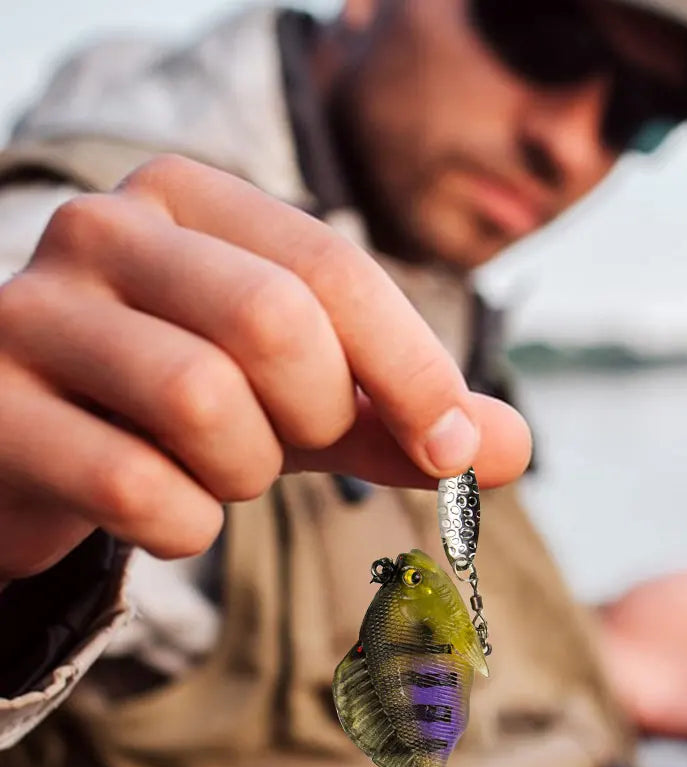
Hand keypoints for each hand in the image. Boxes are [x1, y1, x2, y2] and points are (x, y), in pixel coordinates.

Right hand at [0, 156, 530, 579]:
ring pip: (202, 402)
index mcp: (193, 200)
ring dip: (245, 470)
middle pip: (273, 321)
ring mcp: (34, 314)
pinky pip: (137, 488)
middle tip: (296, 441)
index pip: (333, 269)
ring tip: (219, 468)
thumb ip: (407, 415)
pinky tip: (167, 510)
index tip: (456, 447)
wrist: (49, 446)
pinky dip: (185, 525)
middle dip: (318, 413)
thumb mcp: (310, 398)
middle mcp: (105, 231)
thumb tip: (517, 449)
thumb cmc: (193, 409)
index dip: (414, 368)